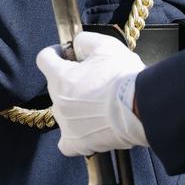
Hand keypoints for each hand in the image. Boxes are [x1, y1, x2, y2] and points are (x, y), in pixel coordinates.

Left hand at [36, 31, 148, 156]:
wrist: (141, 108)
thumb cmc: (122, 76)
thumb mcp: (103, 45)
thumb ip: (83, 41)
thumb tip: (76, 45)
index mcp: (60, 77)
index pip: (44, 59)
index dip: (56, 53)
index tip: (68, 53)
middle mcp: (58, 102)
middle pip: (56, 85)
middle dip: (71, 78)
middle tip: (93, 77)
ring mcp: (66, 125)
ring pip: (63, 110)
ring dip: (75, 104)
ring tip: (99, 102)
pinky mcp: (78, 143)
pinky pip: (66, 141)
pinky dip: (73, 134)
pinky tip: (85, 127)